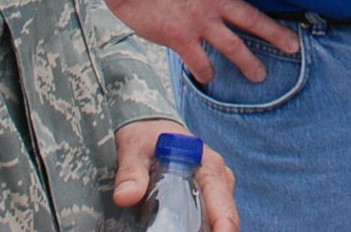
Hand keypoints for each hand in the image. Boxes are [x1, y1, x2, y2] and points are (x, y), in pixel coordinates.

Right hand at [87, 0, 296, 83]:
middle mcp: (214, 0)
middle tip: (294, 46)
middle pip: (253, 19)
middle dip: (276, 34)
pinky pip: (200, 62)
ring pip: (234, 46)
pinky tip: (209, 78)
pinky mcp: (181, 37)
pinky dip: (206, 72)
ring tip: (260, 75)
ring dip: (250, 62)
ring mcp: (200, 20)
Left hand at [113, 120, 238, 230]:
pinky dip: (197, 229)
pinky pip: (208, 220)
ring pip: (217, 222)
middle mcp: (220, 179)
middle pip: (224, 221)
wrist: (150, 128)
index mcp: (210, 167)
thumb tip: (125, 197)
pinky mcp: (207, 197)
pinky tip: (177, 229)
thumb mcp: (134, 149)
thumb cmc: (146, 136)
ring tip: (173, 230)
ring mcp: (216, 190)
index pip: (224, 211)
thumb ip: (131, 173)